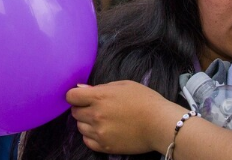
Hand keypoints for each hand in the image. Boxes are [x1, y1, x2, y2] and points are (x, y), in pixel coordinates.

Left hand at [67, 81, 183, 154]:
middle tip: (95, 107)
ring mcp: (99, 132)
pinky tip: (102, 130)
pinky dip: (91, 136)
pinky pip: (87, 141)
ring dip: (86, 122)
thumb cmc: (145, 100)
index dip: (75, 95)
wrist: (159, 123)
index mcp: (99, 97)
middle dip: (82, 108)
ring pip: (80, 127)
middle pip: (75, 112)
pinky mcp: (104, 146)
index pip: (72, 96)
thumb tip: (82, 89)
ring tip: (101, 120)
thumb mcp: (124, 85)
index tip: (81, 97)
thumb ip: (101, 87)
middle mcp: (96, 115)